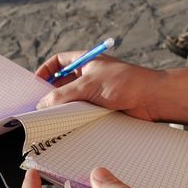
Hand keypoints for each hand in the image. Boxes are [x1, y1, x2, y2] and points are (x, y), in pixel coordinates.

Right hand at [35, 52, 165, 120]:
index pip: (58, 62)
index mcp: (84, 62)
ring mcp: (94, 93)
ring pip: (71, 100)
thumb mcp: (88, 85)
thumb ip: (62, 94)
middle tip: (39, 106)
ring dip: (62, 108)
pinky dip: (73, 118)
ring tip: (50, 119)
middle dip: (51, 94)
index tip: (35, 84)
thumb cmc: (125, 82)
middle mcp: (88, 76)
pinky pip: (81, 112)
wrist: (152, 99)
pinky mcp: (100, 108)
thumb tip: (42, 104)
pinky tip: (67, 125)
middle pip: (62, 83)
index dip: (45, 71)